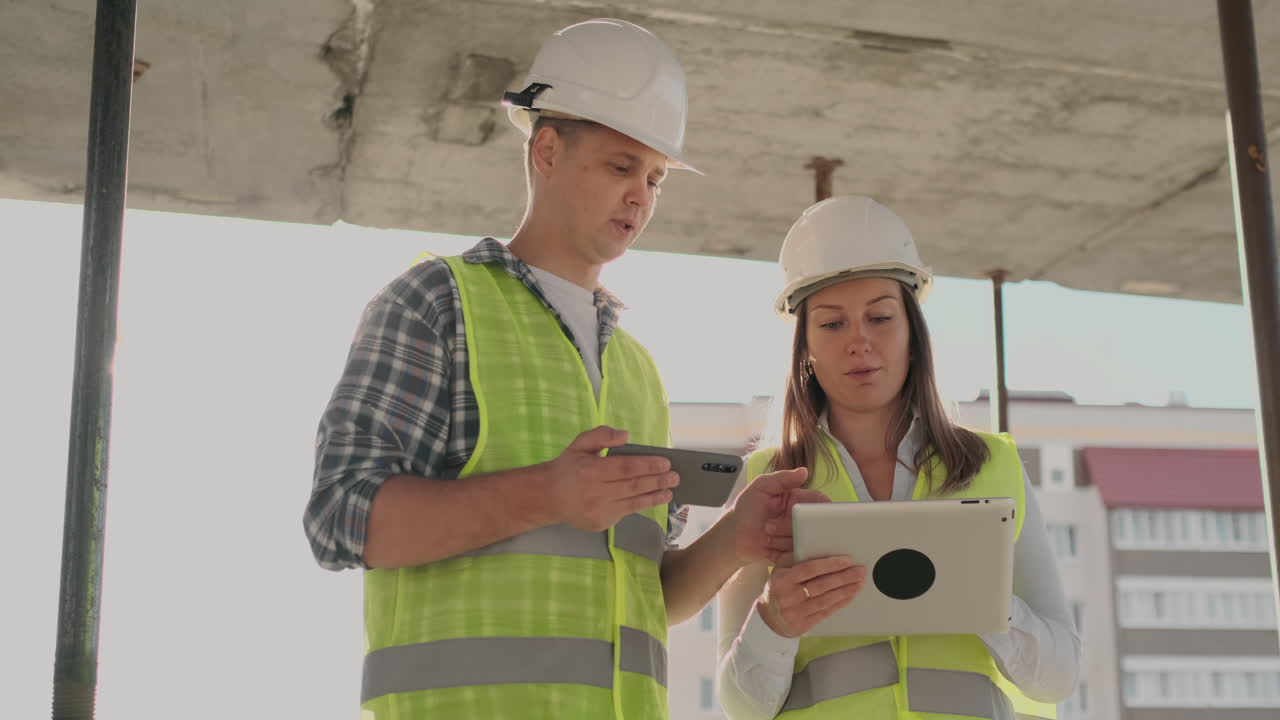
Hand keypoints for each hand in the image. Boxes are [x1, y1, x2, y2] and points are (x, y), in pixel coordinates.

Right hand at [541, 426, 678, 531]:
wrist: (548, 497)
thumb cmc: (568, 467)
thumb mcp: (580, 444)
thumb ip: (601, 435)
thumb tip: (625, 435)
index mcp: (591, 470)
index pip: (626, 467)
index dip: (648, 466)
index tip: (666, 463)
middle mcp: (595, 492)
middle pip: (634, 486)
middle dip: (658, 481)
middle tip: (675, 476)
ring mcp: (598, 510)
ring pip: (634, 502)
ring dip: (656, 496)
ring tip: (670, 490)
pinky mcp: (601, 523)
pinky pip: (626, 512)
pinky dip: (642, 505)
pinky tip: (654, 498)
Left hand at [727, 467, 829, 566]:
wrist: (734, 537)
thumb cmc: (745, 510)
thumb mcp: (760, 487)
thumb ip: (781, 478)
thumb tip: (804, 471)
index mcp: (797, 500)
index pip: (818, 501)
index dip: (822, 507)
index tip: (816, 514)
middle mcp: (801, 518)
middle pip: (812, 525)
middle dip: (790, 528)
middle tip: (769, 527)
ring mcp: (798, 537)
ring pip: (805, 542)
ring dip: (783, 541)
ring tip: (766, 537)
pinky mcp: (793, 554)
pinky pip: (798, 556)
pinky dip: (783, 554)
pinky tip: (769, 549)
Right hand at [757, 556, 866, 637]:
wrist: (768, 619)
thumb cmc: (777, 589)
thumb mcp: (779, 572)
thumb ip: (795, 561)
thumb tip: (817, 549)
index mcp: (782, 580)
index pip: (810, 569)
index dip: (830, 564)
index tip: (847, 560)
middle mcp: (789, 596)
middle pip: (822, 585)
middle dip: (844, 577)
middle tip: (860, 571)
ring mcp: (796, 612)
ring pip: (826, 599)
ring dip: (846, 590)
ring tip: (859, 583)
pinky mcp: (804, 624)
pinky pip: (826, 612)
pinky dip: (840, 603)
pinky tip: (850, 596)